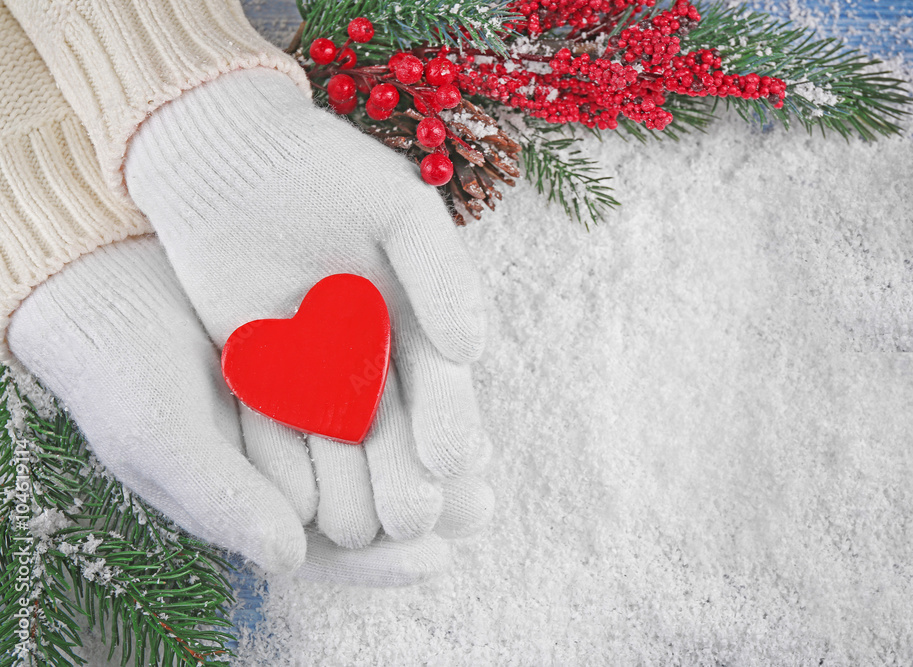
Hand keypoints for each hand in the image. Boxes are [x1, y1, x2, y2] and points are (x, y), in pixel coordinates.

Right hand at [9, 236, 490, 583]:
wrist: (104, 288)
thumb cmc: (121, 375)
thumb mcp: (162, 439)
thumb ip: (222, 499)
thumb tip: (291, 557)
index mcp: (252, 504)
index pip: (325, 548)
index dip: (379, 562)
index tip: (434, 559)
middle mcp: (289, 464)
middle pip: (368, 500)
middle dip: (424, 507)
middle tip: (481, 508)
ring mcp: (306, 411)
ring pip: (379, 445)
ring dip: (431, 453)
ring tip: (484, 459)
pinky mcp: (318, 357)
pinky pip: (375, 382)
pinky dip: (412, 391)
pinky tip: (455, 388)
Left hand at [124, 67, 492, 548]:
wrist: (226, 156)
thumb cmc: (324, 169)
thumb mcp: (399, 209)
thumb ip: (442, 273)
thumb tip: (476, 349)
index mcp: (419, 316)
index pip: (441, 381)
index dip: (450, 421)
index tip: (455, 460)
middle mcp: (374, 351)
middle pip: (395, 425)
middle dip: (405, 473)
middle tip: (411, 516)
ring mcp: (317, 368)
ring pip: (340, 440)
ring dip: (350, 483)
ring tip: (358, 527)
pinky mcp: (263, 374)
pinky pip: (277, 426)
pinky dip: (286, 461)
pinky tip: (293, 499)